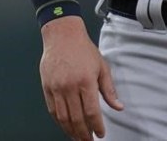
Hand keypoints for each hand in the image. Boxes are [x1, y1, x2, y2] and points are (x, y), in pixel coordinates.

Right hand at [39, 15, 123, 139]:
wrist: (62, 35)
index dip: (97, 126)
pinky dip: (60, 122)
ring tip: (78, 138)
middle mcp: (70, 86)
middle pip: (77, 118)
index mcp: (86, 81)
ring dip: (71, 131)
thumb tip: (118, 106)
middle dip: (84, 134)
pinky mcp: (47, 88)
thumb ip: (109, 89)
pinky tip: (66, 126)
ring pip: (63, 118)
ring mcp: (56, 88)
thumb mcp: (102, 66)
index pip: (92, 111)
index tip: (101, 133)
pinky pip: (53, 110)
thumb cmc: (83, 49)